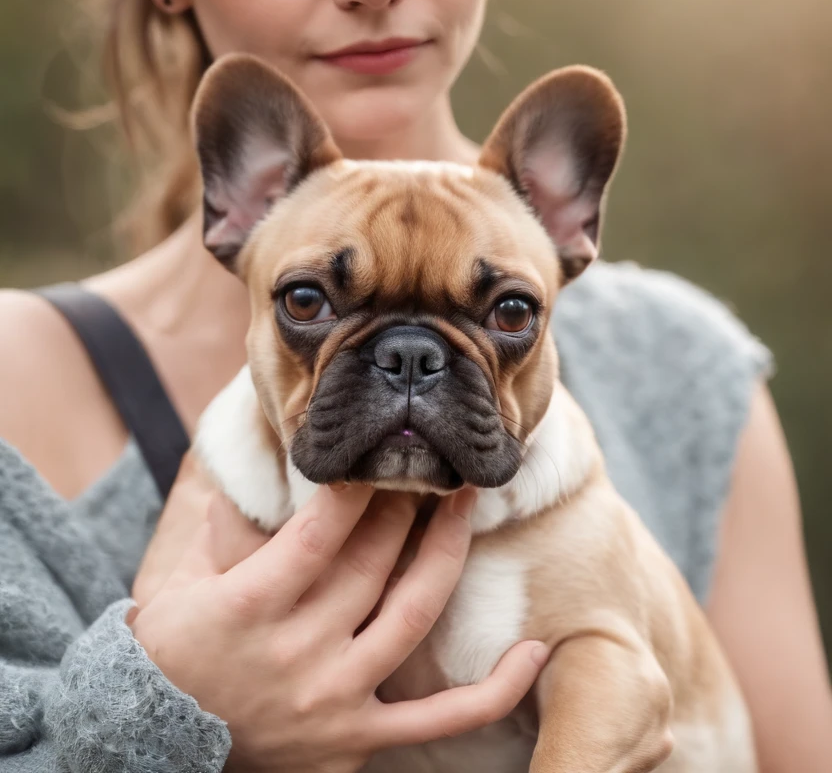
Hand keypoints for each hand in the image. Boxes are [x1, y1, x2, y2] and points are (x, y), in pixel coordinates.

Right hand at [129, 480, 547, 772]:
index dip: (356, 486)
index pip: (320, 531)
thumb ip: (225, 531)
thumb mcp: (184, 585)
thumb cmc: (172, 656)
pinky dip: (496, 690)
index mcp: (251, 605)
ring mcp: (335, 698)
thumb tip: (252, 474)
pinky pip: (442, 718)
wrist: (154, 747)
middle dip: (405, 500)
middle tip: (427, 459)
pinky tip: (535, 652)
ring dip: (446, 551)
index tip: (377, 448)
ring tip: (467, 502)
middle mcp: (299, 651)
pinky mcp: (359, 739)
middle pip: (373, 560)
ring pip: (412, 613)